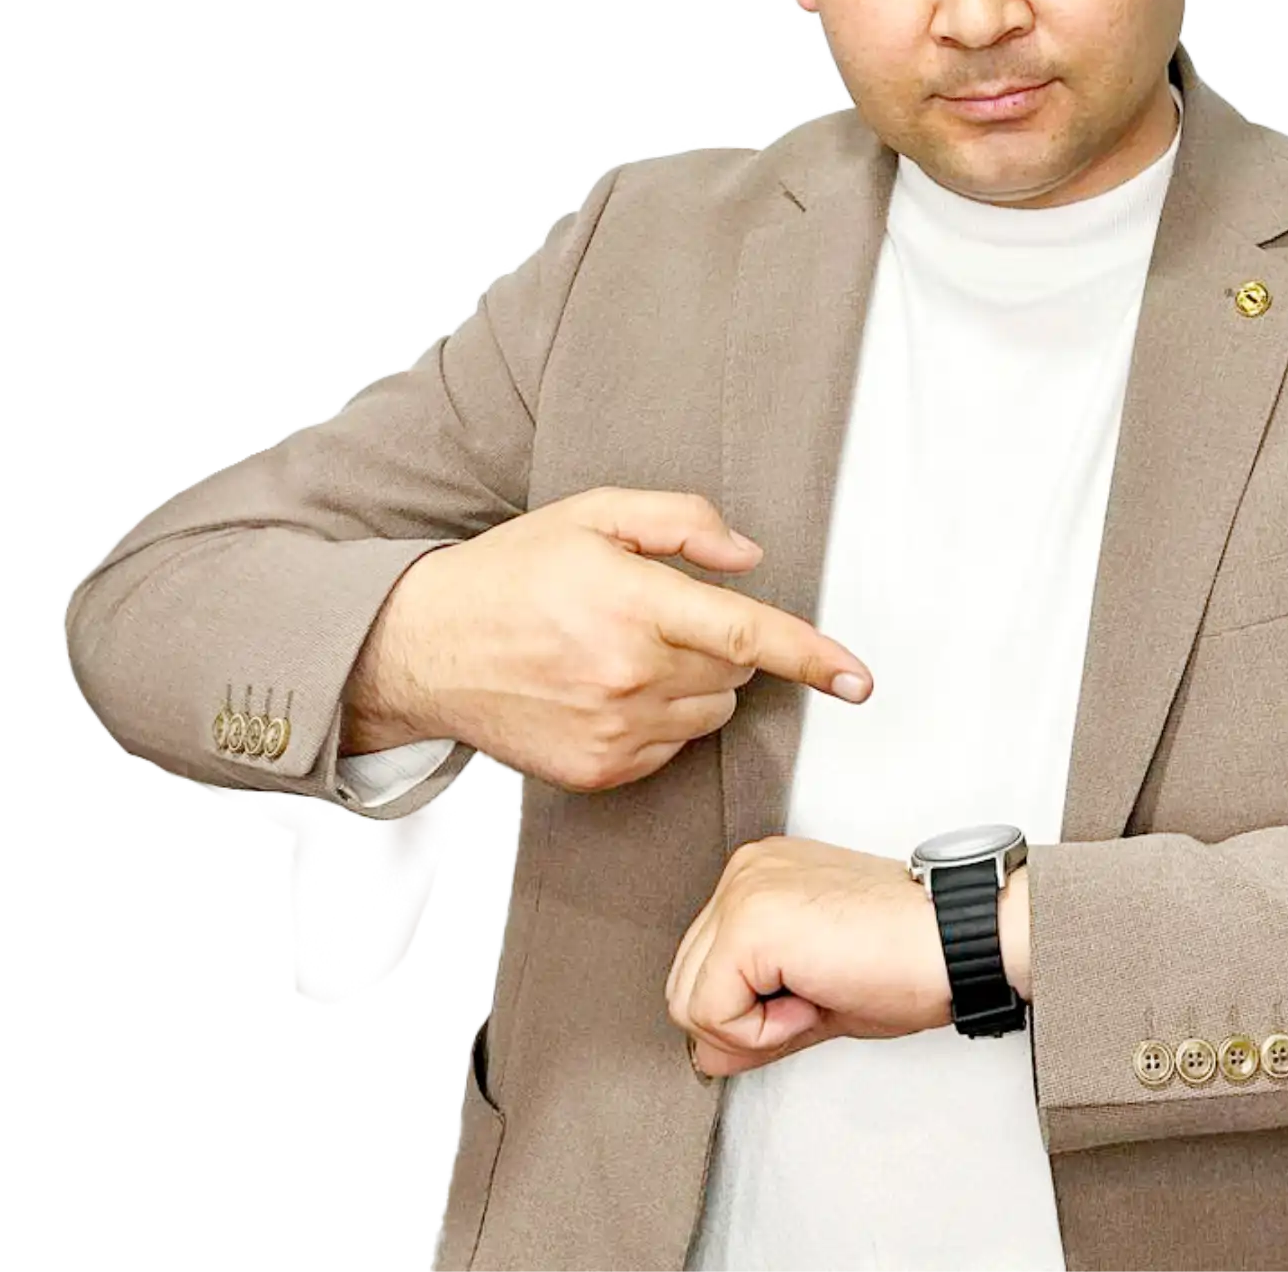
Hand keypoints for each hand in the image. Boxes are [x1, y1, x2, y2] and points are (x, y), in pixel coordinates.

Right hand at [341, 489, 874, 793]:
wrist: (428, 647)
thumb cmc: (513, 572)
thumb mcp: (593, 516)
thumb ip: (681, 521)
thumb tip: (748, 557)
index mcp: (632, 604)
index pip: (747, 633)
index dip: (812, 655)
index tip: (859, 678)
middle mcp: (628, 675)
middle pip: (736, 669)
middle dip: (722, 640)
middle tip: (661, 613)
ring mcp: (614, 732)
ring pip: (712, 709)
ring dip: (696, 680)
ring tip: (629, 650)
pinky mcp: (600, 771)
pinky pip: (674, 746)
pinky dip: (663, 717)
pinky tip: (610, 688)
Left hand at [667, 835, 1030, 1077]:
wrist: (960, 941)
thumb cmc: (908, 958)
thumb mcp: (812, 994)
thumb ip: (752, 1017)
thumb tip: (704, 1055)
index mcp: (759, 877)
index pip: (702, 971)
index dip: (751, 1016)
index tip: (813, 997)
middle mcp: (744, 871)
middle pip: (684, 987)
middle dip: (743, 1024)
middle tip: (813, 1003)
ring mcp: (743, 889)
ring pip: (688, 1003)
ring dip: (752, 1026)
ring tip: (815, 996)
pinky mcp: (749, 920)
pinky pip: (711, 1012)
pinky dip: (760, 1032)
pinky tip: (813, 998)